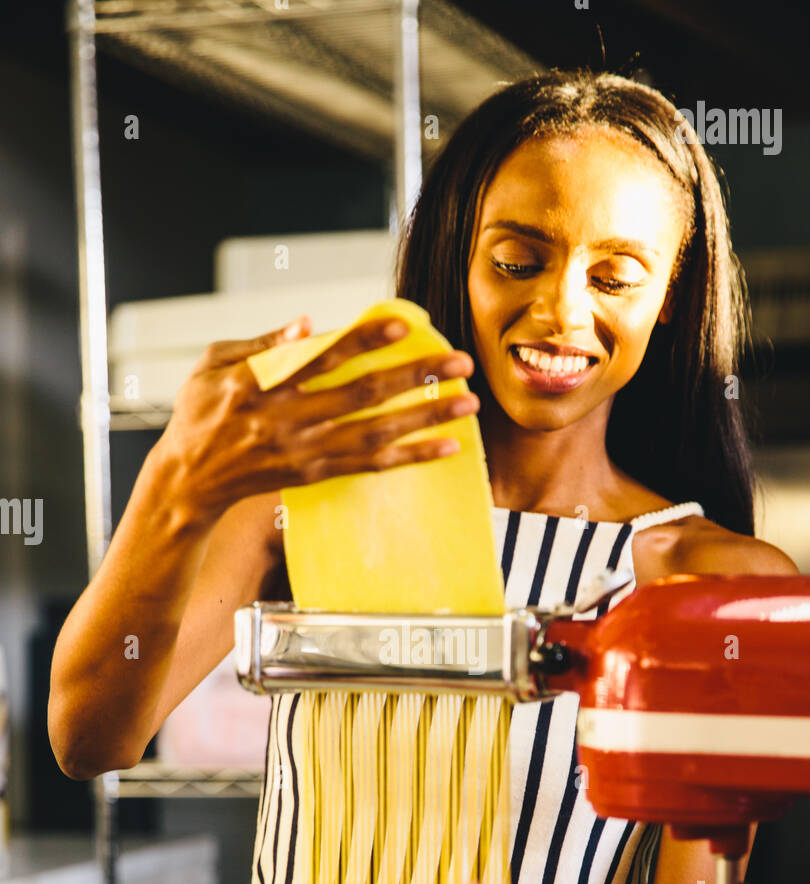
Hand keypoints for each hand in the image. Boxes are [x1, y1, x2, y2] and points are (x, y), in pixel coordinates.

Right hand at [150, 313, 477, 524]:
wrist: (187, 480)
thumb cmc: (200, 412)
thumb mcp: (214, 364)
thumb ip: (263, 343)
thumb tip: (307, 321)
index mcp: (261, 382)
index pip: (321, 356)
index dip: (363, 340)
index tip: (403, 326)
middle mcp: (287, 418)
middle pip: (362, 394)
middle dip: (415, 376)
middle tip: (460, 361)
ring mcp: (304, 449)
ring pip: (376, 432)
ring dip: (425, 417)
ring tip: (467, 403)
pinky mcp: (314, 474)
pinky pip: (371, 466)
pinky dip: (411, 457)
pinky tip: (446, 447)